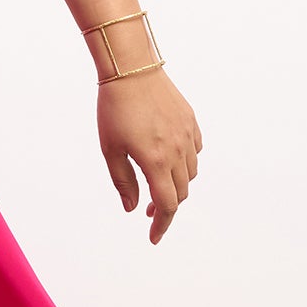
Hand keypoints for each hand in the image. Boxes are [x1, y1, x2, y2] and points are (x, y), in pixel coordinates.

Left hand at [97, 68, 201, 245]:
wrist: (131, 69)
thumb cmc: (114, 109)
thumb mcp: (110, 150)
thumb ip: (123, 182)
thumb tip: (132, 208)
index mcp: (156, 161)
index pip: (166, 205)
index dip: (161, 225)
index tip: (153, 237)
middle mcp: (177, 151)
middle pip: (180, 193)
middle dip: (165, 207)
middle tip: (147, 210)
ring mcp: (187, 135)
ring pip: (190, 174)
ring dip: (176, 186)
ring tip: (156, 185)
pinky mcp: (191, 121)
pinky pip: (196, 152)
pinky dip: (186, 164)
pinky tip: (170, 161)